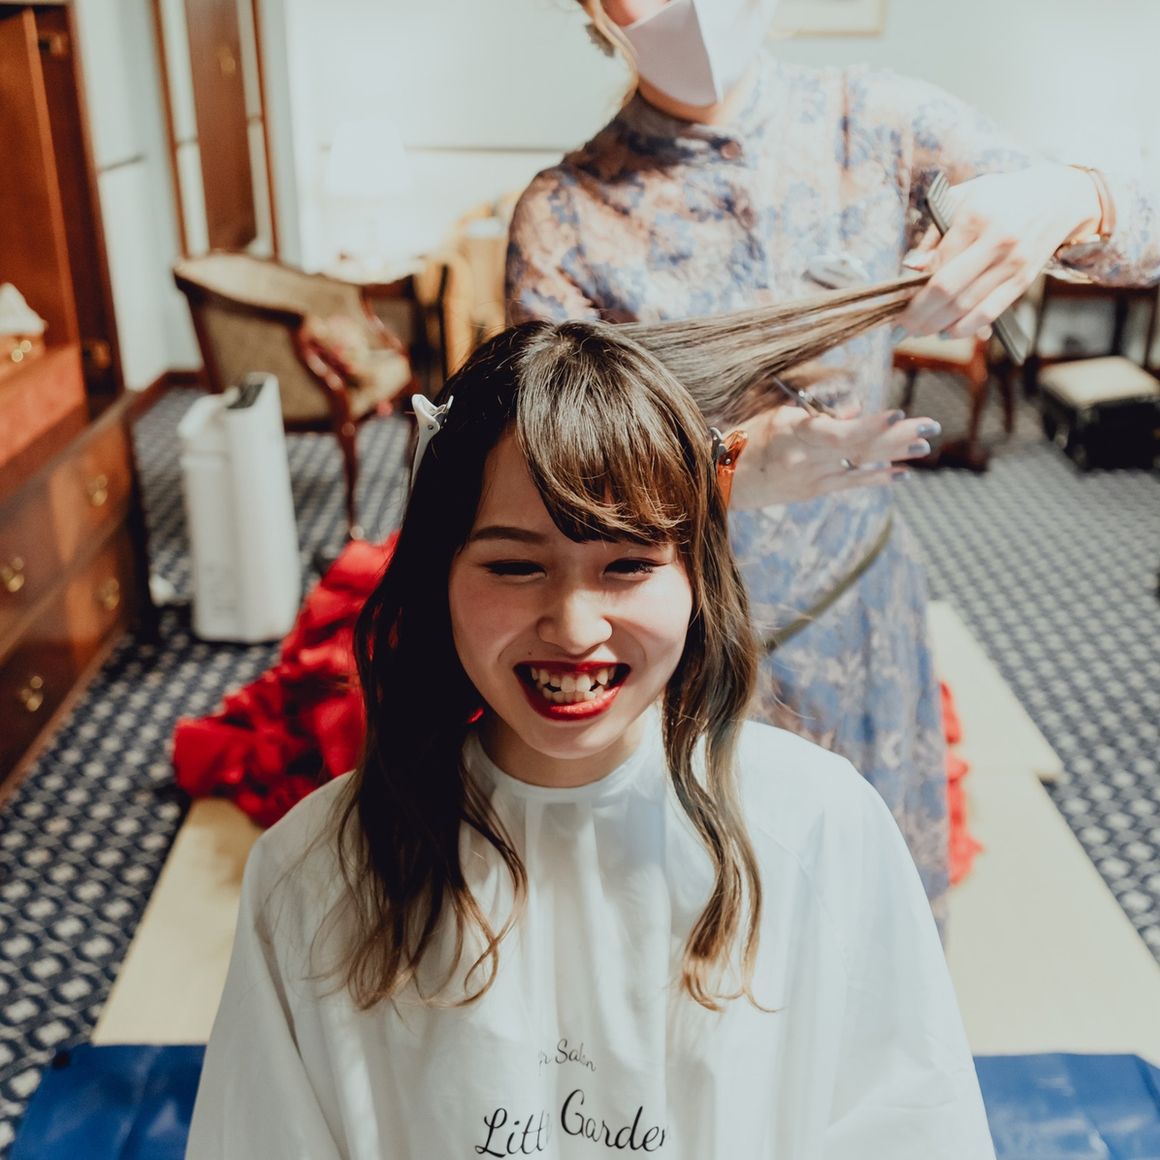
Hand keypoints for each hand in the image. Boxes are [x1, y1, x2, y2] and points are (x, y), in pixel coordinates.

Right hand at [729, 404, 939, 508]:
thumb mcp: (779, 416)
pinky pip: (851, 483)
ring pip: (861, 464)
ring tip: (925, 447)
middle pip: (860, 447)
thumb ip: (820, 413)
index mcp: (795, 433)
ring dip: (896, 455)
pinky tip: (901, 473)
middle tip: (931, 426)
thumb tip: (858, 411)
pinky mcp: (814, 491)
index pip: (841, 431)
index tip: (899, 414)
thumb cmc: (748, 438)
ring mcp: (812, 478)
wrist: (723, 480)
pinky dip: (877, 476)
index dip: (872, 425)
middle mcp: (807, 459)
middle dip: (898, 435)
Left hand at [897, 164, 1102, 338]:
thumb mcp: (964, 199)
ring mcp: (1013, 263)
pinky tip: (947, 331)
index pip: (936, 263)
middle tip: (902, 324)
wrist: (1059, 197)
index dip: (913, 289)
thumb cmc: (1002, 197)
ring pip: (967, 306)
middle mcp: (997, 241)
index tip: (898, 301)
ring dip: (937, 325)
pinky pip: (990, 312)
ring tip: (919, 330)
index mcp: (976, 217)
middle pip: (948, 289)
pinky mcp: (1024, 280)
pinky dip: (965, 327)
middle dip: (919, 313)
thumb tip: (911, 267)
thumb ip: (935, 234)